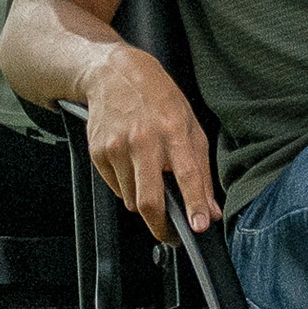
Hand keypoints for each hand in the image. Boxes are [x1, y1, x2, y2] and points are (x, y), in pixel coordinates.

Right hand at [76, 47, 216, 230]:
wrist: (113, 74)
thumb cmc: (157, 98)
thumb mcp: (190, 125)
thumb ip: (201, 170)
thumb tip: (209, 209)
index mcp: (173, 130)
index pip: (187, 175)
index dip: (194, 204)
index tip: (198, 226)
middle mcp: (143, 140)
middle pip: (149, 200)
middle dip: (161, 226)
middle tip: (171, 233)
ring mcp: (117, 147)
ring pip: (131, 199)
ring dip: (144, 199)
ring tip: (149, 175)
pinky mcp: (98, 152)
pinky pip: (115, 188)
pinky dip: (127, 186)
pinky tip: (131, 164)